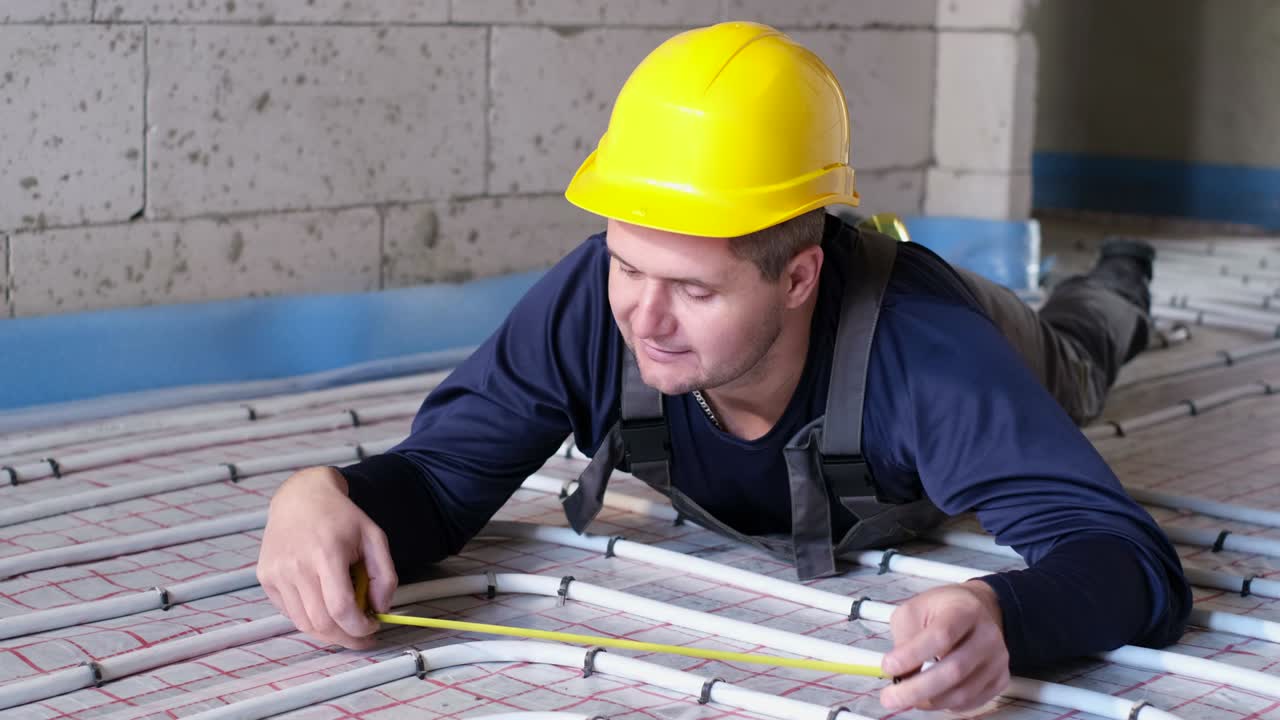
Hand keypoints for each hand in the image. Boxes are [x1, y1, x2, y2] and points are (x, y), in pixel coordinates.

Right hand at [256, 466, 397, 648]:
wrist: (301, 497)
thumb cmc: (341, 518)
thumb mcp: (374, 537)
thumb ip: (384, 575)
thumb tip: (380, 608)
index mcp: (326, 553)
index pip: (340, 608)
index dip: (359, 628)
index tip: (373, 627)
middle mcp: (296, 566)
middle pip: (321, 623)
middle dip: (346, 638)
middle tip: (363, 637)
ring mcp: (276, 573)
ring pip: (303, 623)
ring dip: (328, 633)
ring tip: (345, 624)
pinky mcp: (265, 577)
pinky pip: (290, 613)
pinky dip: (310, 618)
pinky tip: (323, 606)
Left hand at [879, 580, 1009, 711]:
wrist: (976, 609)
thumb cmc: (940, 610)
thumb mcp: (914, 611)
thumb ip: (905, 638)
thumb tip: (899, 673)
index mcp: (964, 611)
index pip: (941, 636)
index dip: (913, 655)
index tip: (888, 667)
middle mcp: (987, 636)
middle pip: (954, 670)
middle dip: (917, 689)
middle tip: (890, 697)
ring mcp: (997, 660)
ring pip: (963, 692)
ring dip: (929, 701)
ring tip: (906, 697)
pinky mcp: (1000, 679)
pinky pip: (972, 702)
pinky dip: (946, 705)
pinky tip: (930, 697)